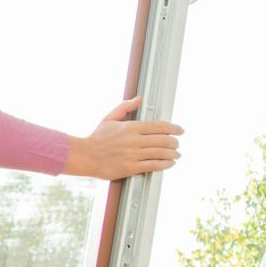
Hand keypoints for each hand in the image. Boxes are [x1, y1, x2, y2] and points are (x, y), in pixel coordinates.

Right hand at [63, 96, 182, 179]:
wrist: (84, 156)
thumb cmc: (96, 137)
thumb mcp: (109, 118)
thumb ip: (125, 107)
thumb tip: (139, 99)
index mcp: (130, 127)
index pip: (158, 126)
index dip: (173, 128)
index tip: (180, 130)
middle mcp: (134, 140)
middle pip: (163, 140)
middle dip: (174, 142)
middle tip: (177, 144)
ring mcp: (133, 155)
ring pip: (160, 153)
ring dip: (173, 154)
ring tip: (177, 154)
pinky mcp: (130, 168)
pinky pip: (153, 165)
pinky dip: (165, 164)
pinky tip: (170, 163)